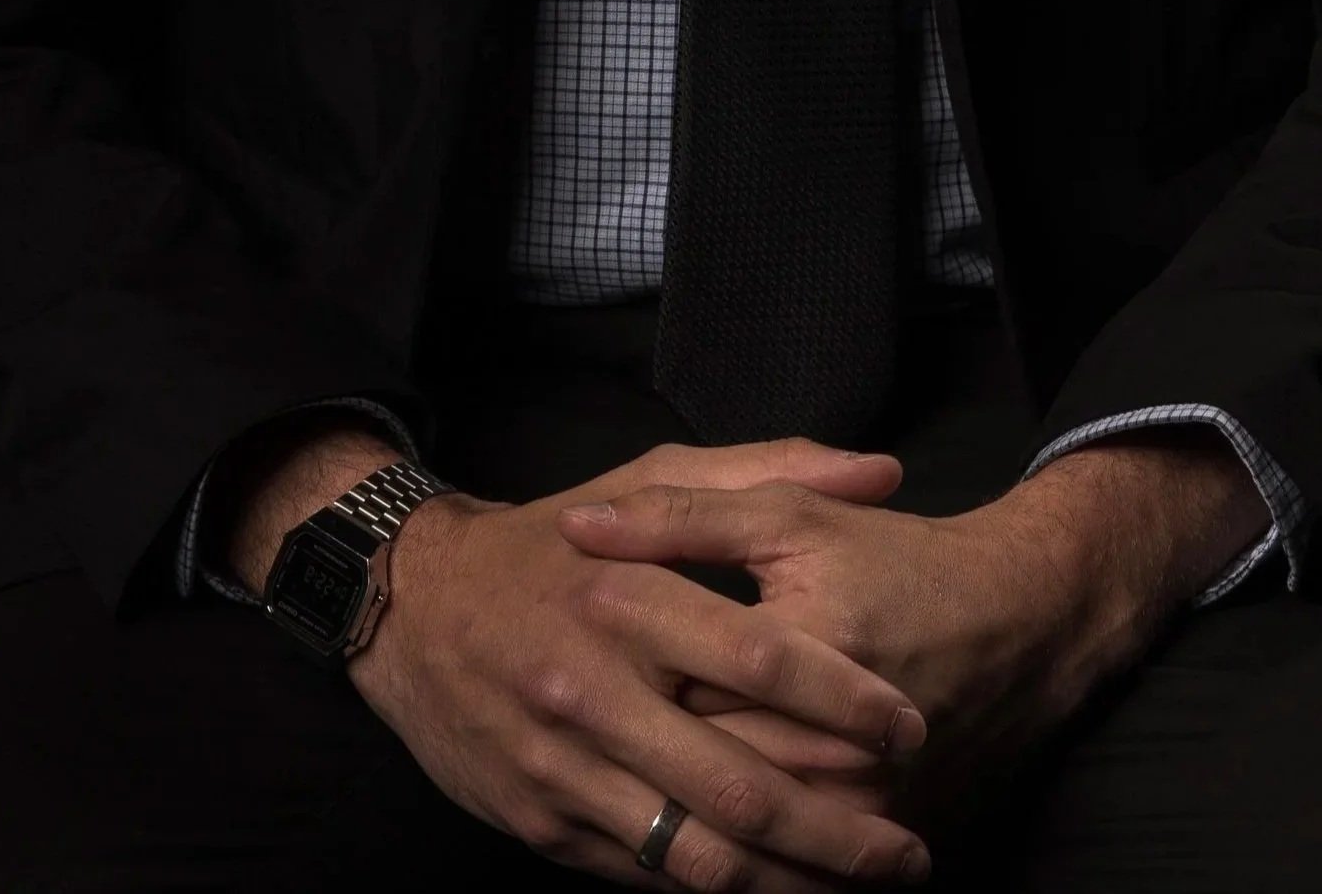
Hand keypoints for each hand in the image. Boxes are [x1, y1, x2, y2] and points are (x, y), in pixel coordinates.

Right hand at [348, 435, 938, 884]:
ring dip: (790, 886)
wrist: (410, 607)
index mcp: (628, 599)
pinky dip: (719, 893)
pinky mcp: (545, 825)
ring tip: (860, 889)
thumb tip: (883, 470)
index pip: (760, 658)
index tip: (911, 728)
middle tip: (909, 852)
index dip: (846, 702)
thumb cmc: (549, 543)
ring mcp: (565, 770)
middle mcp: (594, 691)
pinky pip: (647, 878)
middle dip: (838, 832)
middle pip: (738, 785)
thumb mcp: (644, 480)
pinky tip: (776, 892)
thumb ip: (765, 472)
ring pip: (697, 857)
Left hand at [557, 430, 1267, 834]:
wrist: (1022, 622)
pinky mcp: (883, 837)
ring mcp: (863, 805)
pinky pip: (790, 872)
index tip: (555, 661)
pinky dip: (736, 865)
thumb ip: (681, 515)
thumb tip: (578, 529)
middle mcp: (835, 743)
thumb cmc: (894, 559)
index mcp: (802, 647)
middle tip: (569, 741)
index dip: (608, 679)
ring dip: (670, 824)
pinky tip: (688, 843)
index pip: (674, 685)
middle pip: (700, 774)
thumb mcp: (788, 515)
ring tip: (609, 791)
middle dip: (627, 761)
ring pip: (740, 840)